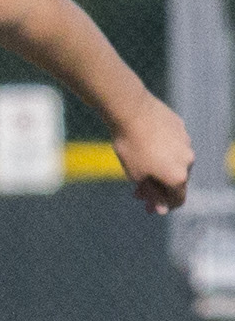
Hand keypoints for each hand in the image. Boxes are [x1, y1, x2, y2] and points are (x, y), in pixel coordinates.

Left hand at [112, 95, 193, 213]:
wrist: (131, 112)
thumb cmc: (131, 148)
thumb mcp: (137, 177)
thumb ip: (152, 194)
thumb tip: (161, 208)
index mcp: (178, 176)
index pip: (178, 199)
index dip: (163, 205)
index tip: (150, 206)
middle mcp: (188, 160)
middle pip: (176, 180)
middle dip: (158, 187)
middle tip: (139, 190)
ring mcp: (186, 142)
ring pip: (175, 161)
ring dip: (160, 168)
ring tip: (139, 167)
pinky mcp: (180, 127)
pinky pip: (172, 144)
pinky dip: (162, 150)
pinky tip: (145, 146)